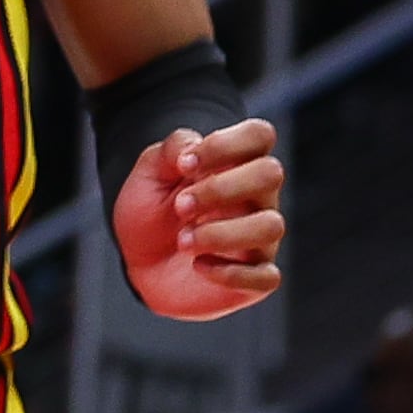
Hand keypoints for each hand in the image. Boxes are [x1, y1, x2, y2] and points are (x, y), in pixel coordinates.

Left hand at [111, 118, 284, 320]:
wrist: (140, 264)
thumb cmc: (151, 213)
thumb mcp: (149, 176)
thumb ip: (172, 150)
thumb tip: (195, 144)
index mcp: (234, 166)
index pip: (259, 135)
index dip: (225, 143)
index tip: (184, 165)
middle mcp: (255, 199)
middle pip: (271, 173)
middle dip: (220, 188)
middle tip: (180, 207)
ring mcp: (259, 239)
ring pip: (272, 225)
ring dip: (220, 233)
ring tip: (183, 241)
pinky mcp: (255, 278)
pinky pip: (268, 276)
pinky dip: (230, 273)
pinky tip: (199, 266)